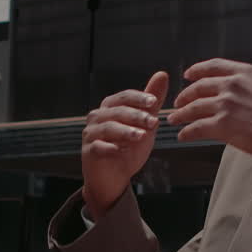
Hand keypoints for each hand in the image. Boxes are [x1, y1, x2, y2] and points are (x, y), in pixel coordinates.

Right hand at [81, 71, 168, 219]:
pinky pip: (97, 147)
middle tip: (154, 122)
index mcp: (110, 107)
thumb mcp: (145, 124)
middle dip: (136, 116)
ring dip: (125, 131)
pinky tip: (120, 150)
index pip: (124, 96)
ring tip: (141, 136)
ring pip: (108, 128)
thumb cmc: (129, 148)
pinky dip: (108, 147)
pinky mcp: (88, 152)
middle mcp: (97, 117)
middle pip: (117, 111)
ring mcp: (91, 134)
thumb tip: (162, 74)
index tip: (154, 102)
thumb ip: (152, 102)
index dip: (138, 98)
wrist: (115, 177)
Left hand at [167, 43, 251, 162]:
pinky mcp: (222, 125)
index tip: (188, 75)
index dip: (197, 70)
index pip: (214, 66)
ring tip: (175, 119)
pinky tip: (183, 136)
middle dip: (186, 95)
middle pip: (199, 87)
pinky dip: (187, 132)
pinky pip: (197, 128)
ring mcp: (225, 105)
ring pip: (194, 107)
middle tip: (179, 102)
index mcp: (246, 72)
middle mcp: (231, 85)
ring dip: (181, 114)